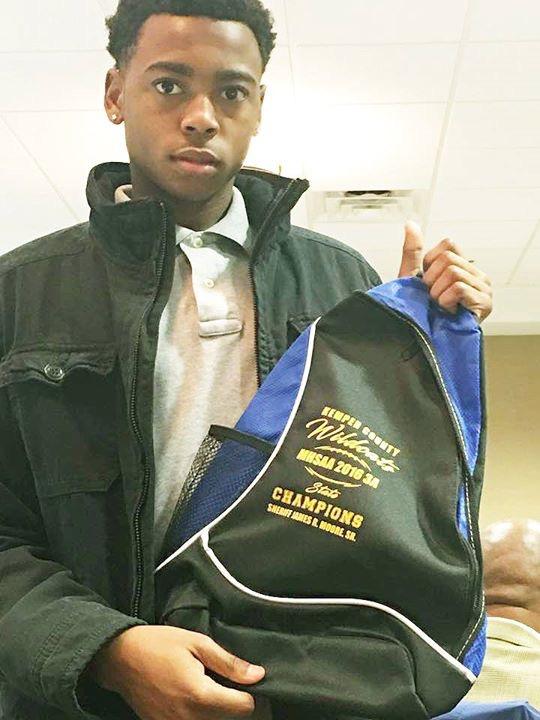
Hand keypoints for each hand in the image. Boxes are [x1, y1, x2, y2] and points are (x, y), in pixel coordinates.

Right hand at [88, 625, 264, 719]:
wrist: (120, 658)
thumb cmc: (159, 644)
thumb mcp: (196, 643)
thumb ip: (228, 662)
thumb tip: (258, 675)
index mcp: (199, 695)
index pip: (244, 709)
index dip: (257, 697)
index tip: (259, 685)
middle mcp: (188, 719)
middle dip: (244, 708)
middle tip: (244, 690)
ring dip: (225, 716)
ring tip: (227, 696)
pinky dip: (206, 719)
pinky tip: (207, 703)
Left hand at [398, 221, 492, 322]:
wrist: (419, 340)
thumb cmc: (418, 310)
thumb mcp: (412, 278)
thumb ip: (413, 251)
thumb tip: (410, 223)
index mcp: (463, 267)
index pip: (449, 245)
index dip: (429, 263)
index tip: (426, 283)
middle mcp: (478, 275)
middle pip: (448, 258)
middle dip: (431, 280)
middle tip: (432, 299)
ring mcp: (484, 289)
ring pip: (452, 272)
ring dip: (436, 293)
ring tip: (439, 307)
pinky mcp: (485, 303)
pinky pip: (458, 287)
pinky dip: (444, 300)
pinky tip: (446, 312)